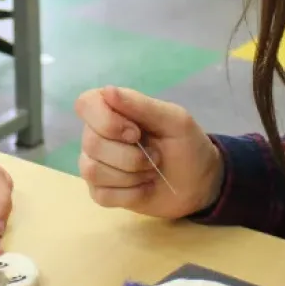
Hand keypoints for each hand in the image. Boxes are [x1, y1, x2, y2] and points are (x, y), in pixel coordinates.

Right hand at [76, 86, 221, 218]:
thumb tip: (107, 90)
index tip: (135, 133)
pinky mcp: (100, 192)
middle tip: (155, 156)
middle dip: (130, 155)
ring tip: (150, 172)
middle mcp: (97, 134)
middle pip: (91, 142)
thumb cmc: (186, 145)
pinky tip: (144, 188)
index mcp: (112, 110)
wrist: (198, 184)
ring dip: (131, 175)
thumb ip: (141, 105)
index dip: (106, 121)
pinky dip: (130, 194)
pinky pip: (101, 195)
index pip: (86, 105)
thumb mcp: (174, 121)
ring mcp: (95, 164)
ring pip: (92, 171)